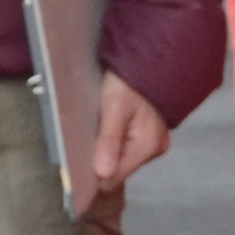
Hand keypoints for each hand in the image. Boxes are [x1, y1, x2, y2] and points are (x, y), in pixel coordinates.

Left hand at [87, 71, 172, 194]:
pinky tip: (108, 128)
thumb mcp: (114, 107)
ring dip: (107, 149)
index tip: (78, 158)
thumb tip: (102, 175)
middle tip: (86, 136)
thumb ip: (109, 141)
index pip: (114, 178)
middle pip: (118, 170)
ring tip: (98, 128)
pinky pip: (127, 148)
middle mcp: (155, 149)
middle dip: (101, 159)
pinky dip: (115, 142)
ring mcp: (155, 143)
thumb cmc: (130, 79)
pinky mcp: (150, 136)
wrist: (150, 57)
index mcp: (148, 146)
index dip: (94, 171)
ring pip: (122, 159)